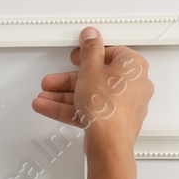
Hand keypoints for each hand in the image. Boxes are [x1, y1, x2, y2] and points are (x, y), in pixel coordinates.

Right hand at [32, 27, 152, 152]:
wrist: (109, 143)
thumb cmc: (108, 107)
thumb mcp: (90, 69)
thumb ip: (90, 50)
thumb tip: (91, 36)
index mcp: (133, 67)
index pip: (111, 53)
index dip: (89, 53)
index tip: (77, 55)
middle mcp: (134, 85)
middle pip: (96, 77)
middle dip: (69, 80)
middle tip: (54, 80)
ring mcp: (125, 105)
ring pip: (90, 95)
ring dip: (65, 95)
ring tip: (45, 96)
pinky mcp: (114, 121)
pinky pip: (91, 110)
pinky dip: (72, 108)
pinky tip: (51, 107)